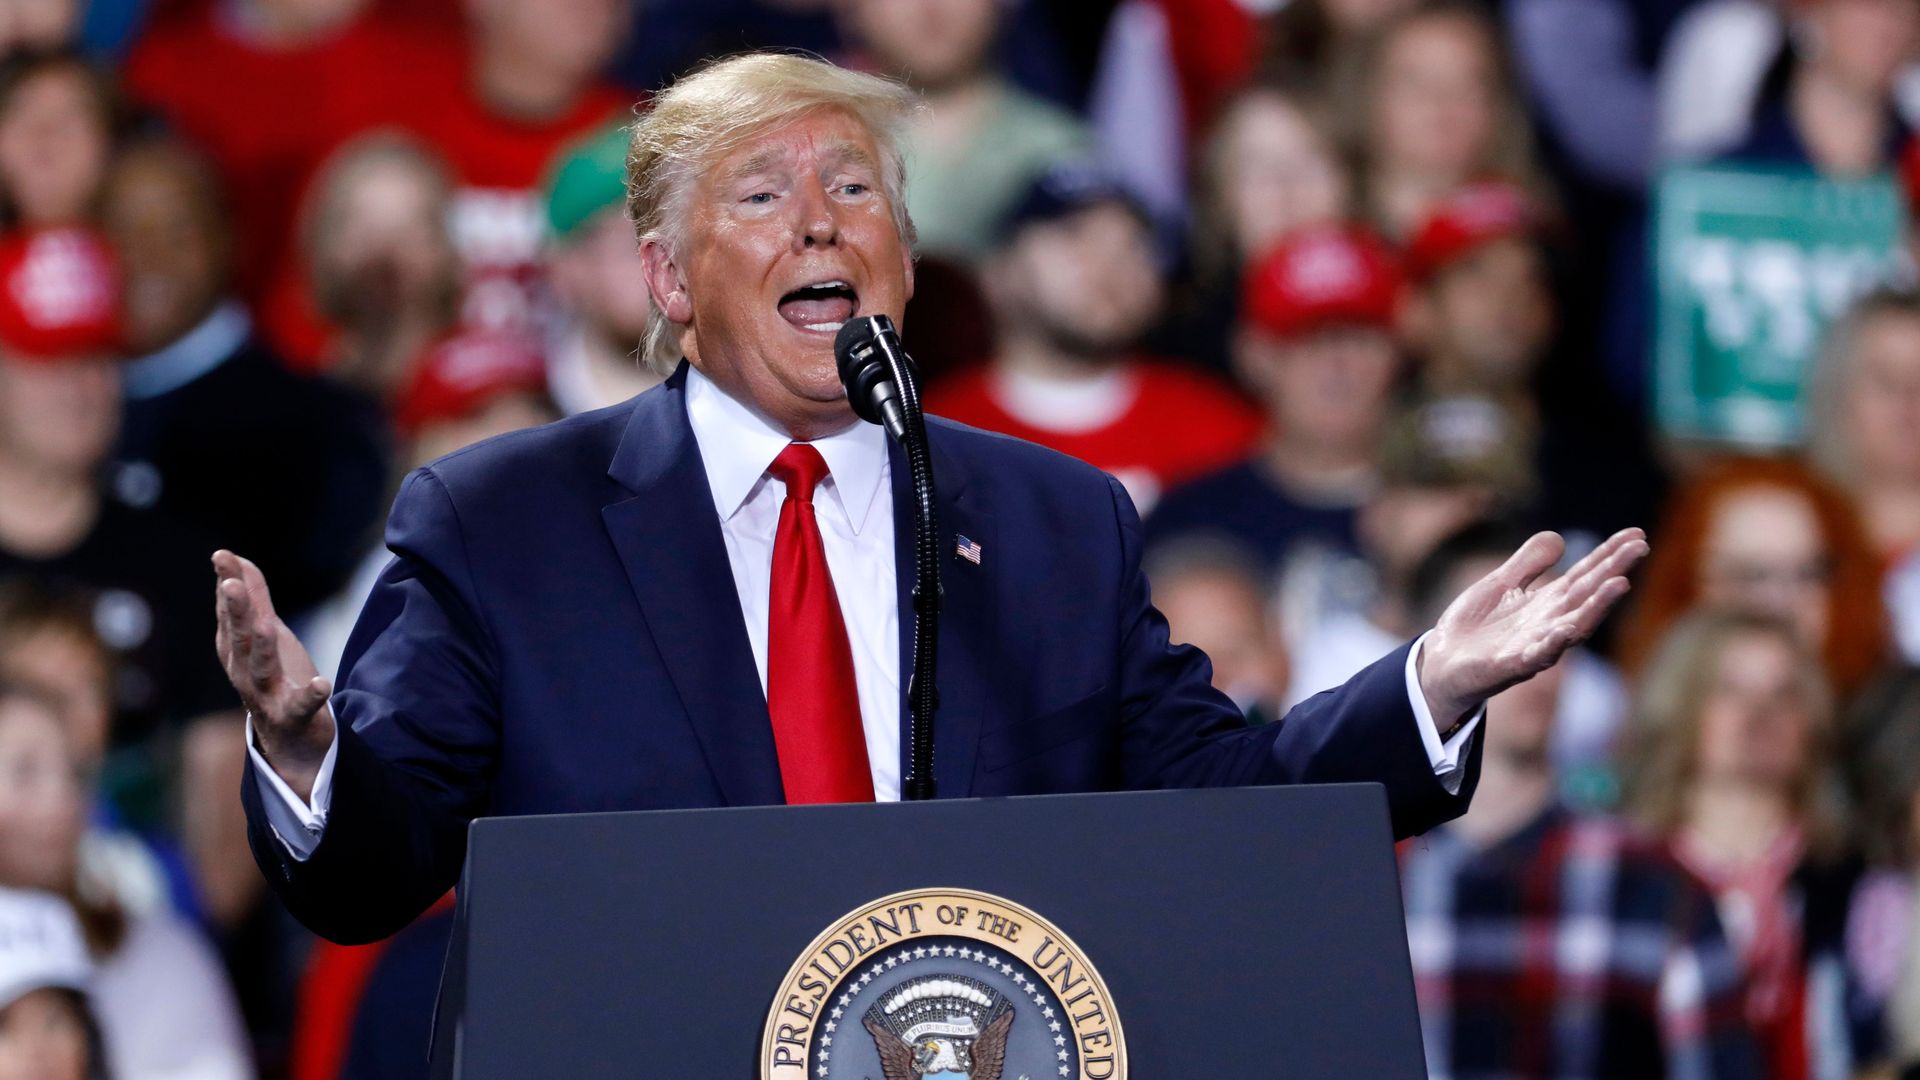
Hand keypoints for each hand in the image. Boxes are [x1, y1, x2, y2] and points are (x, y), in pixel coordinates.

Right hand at [212, 550, 334, 800]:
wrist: (291, 740)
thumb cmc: (275, 679)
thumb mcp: (266, 635)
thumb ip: (254, 599)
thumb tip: (236, 561)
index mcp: (237, 652)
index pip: (229, 614)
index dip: (227, 584)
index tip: (222, 556)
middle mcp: (245, 673)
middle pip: (239, 639)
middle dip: (235, 611)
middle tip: (229, 583)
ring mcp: (268, 697)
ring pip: (261, 670)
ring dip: (262, 647)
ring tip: (267, 624)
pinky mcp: (294, 718)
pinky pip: (301, 707)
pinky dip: (310, 695)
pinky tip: (321, 683)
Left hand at [1418, 528, 1649, 725]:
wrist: (1439, 664)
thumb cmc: (1474, 628)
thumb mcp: (1500, 585)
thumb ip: (1527, 565)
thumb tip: (1558, 538)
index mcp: (1546, 605)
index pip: (1584, 576)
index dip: (1609, 556)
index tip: (1636, 534)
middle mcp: (1548, 626)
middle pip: (1586, 596)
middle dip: (1613, 572)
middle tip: (1640, 547)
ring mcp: (1532, 647)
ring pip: (1573, 628)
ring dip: (1597, 607)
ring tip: (1620, 583)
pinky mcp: (1509, 667)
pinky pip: (1536, 656)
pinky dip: (1553, 643)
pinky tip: (1567, 628)